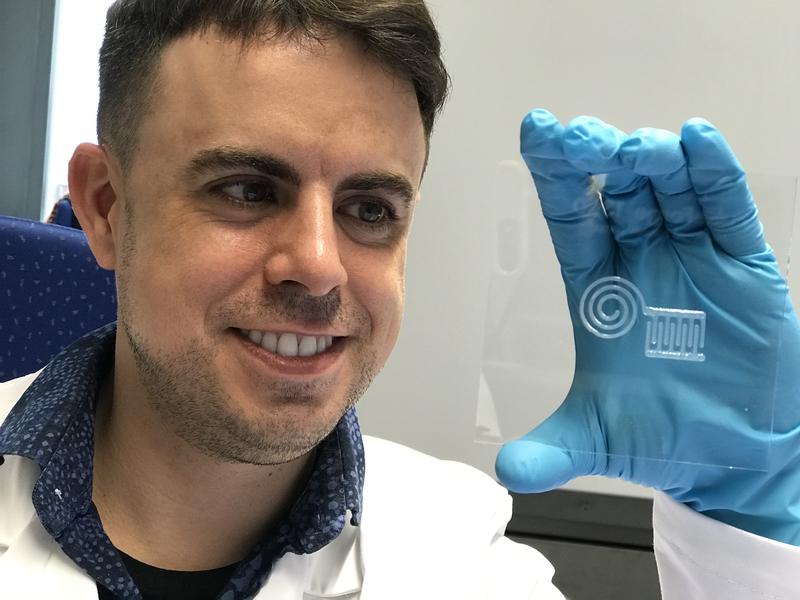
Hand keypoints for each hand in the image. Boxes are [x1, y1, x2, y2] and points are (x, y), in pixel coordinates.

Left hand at [495, 109, 799, 543]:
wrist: (735, 454)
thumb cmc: (666, 434)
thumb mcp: (598, 441)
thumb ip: (553, 452)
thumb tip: (508, 473)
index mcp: (600, 286)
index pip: (572, 217)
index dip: (555, 175)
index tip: (538, 131)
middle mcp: (642, 260)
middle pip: (615, 190)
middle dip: (598, 158)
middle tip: (582, 138)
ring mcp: (693, 256)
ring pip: (670, 189)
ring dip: (654, 161)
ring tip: (639, 150)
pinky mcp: (743, 265)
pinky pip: (727, 209)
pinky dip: (715, 176)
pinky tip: (699, 143)